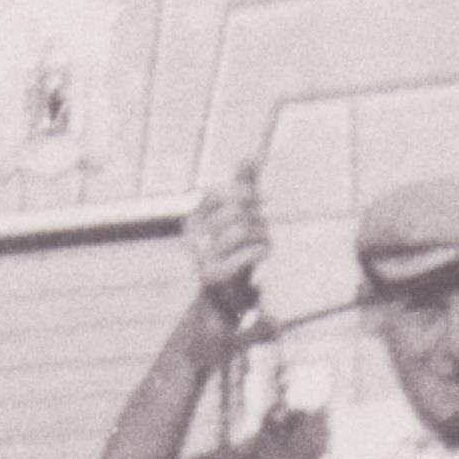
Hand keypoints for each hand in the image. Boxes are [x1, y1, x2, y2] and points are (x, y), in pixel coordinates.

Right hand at [183, 162, 269, 315]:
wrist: (225, 303)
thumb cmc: (234, 254)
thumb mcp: (238, 219)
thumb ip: (243, 187)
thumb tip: (250, 155)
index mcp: (194, 217)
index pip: (216, 192)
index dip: (242, 192)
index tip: (261, 200)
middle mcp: (192, 235)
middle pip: (232, 209)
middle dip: (255, 216)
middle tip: (263, 229)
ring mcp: (200, 256)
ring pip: (240, 229)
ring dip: (261, 234)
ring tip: (265, 242)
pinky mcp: (213, 276)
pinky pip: (243, 254)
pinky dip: (260, 250)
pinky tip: (265, 252)